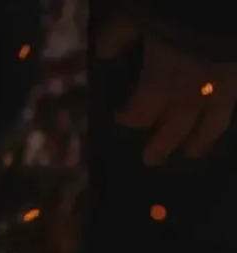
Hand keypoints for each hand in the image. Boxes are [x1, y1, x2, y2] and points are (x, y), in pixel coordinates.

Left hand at [98, 13, 236, 164]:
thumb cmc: (179, 10)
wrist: (230, 1)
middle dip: (161, 147)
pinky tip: (225, 113)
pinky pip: (236, 102)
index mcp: (161, 83)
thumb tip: (105, 53)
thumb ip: (119, 36)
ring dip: (201, 141)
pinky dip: (228, 112)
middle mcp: (192, 95)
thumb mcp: (139, 16)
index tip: (121, 119)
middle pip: (174, 132)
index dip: (129, 118)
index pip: (139, 114)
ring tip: (194, 151)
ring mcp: (226, 87)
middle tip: (152, 160)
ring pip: (213, 125)